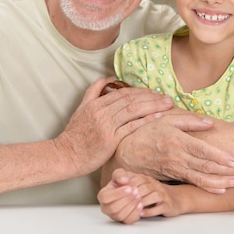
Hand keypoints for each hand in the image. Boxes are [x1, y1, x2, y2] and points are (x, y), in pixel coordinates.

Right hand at [53, 79, 174, 176]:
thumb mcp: (81, 108)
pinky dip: (146, 120)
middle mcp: (102, 111)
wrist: (65, 155)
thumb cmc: (75, 135)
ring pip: (134, 110)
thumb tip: (108, 78)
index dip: (141, 91)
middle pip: (131, 99)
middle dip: (151, 96)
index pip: (124, 92)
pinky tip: (159, 117)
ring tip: (168, 104)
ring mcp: (106, 125)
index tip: (154, 92)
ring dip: (153, 105)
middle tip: (166, 96)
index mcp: (96, 103)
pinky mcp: (110, 139)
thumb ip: (93, 92)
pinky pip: (132, 127)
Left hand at [98, 169, 182, 223]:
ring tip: (133, 207)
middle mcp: (156, 185)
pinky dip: (150, 211)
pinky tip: (141, 214)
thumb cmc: (153, 193)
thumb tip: (115, 187)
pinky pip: (159, 207)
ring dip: (142, 202)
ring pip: (153, 196)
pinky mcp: (168, 205)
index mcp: (147, 179)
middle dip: (134, 194)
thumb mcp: (141, 185)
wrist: (175, 199)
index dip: (128, 186)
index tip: (119, 194)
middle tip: (124, 202)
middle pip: (145, 187)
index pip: (137, 179)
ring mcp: (163, 195)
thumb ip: (129, 184)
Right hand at [98, 169, 143, 223]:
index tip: (129, 187)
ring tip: (139, 196)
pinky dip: (135, 213)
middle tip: (136, 191)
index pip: (105, 197)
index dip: (117, 193)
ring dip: (131, 206)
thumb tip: (123, 180)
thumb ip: (120, 174)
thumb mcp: (120, 174)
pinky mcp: (122, 220)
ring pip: (120, 215)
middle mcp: (106, 207)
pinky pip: (127, 221)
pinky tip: (140, 205)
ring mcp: (114, 215)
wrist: (130, 189)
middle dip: (126, 199)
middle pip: (113, 208)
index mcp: (103, 195)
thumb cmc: (123, 182)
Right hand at [115, 108, 233, 192]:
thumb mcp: (166, 120)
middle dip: (226, 170)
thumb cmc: (146, 133)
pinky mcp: (172, 177)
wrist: (126, 153)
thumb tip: (209, 122)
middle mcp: (178, 156)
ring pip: (201, 177)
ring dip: (220, 181)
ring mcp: (175, 168)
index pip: (204, 150)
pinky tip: (220, 189)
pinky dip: (207, 187)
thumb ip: (188, 121)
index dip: (221, 157)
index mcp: (178, 140)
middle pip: (206, 166)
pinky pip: (193, 183)